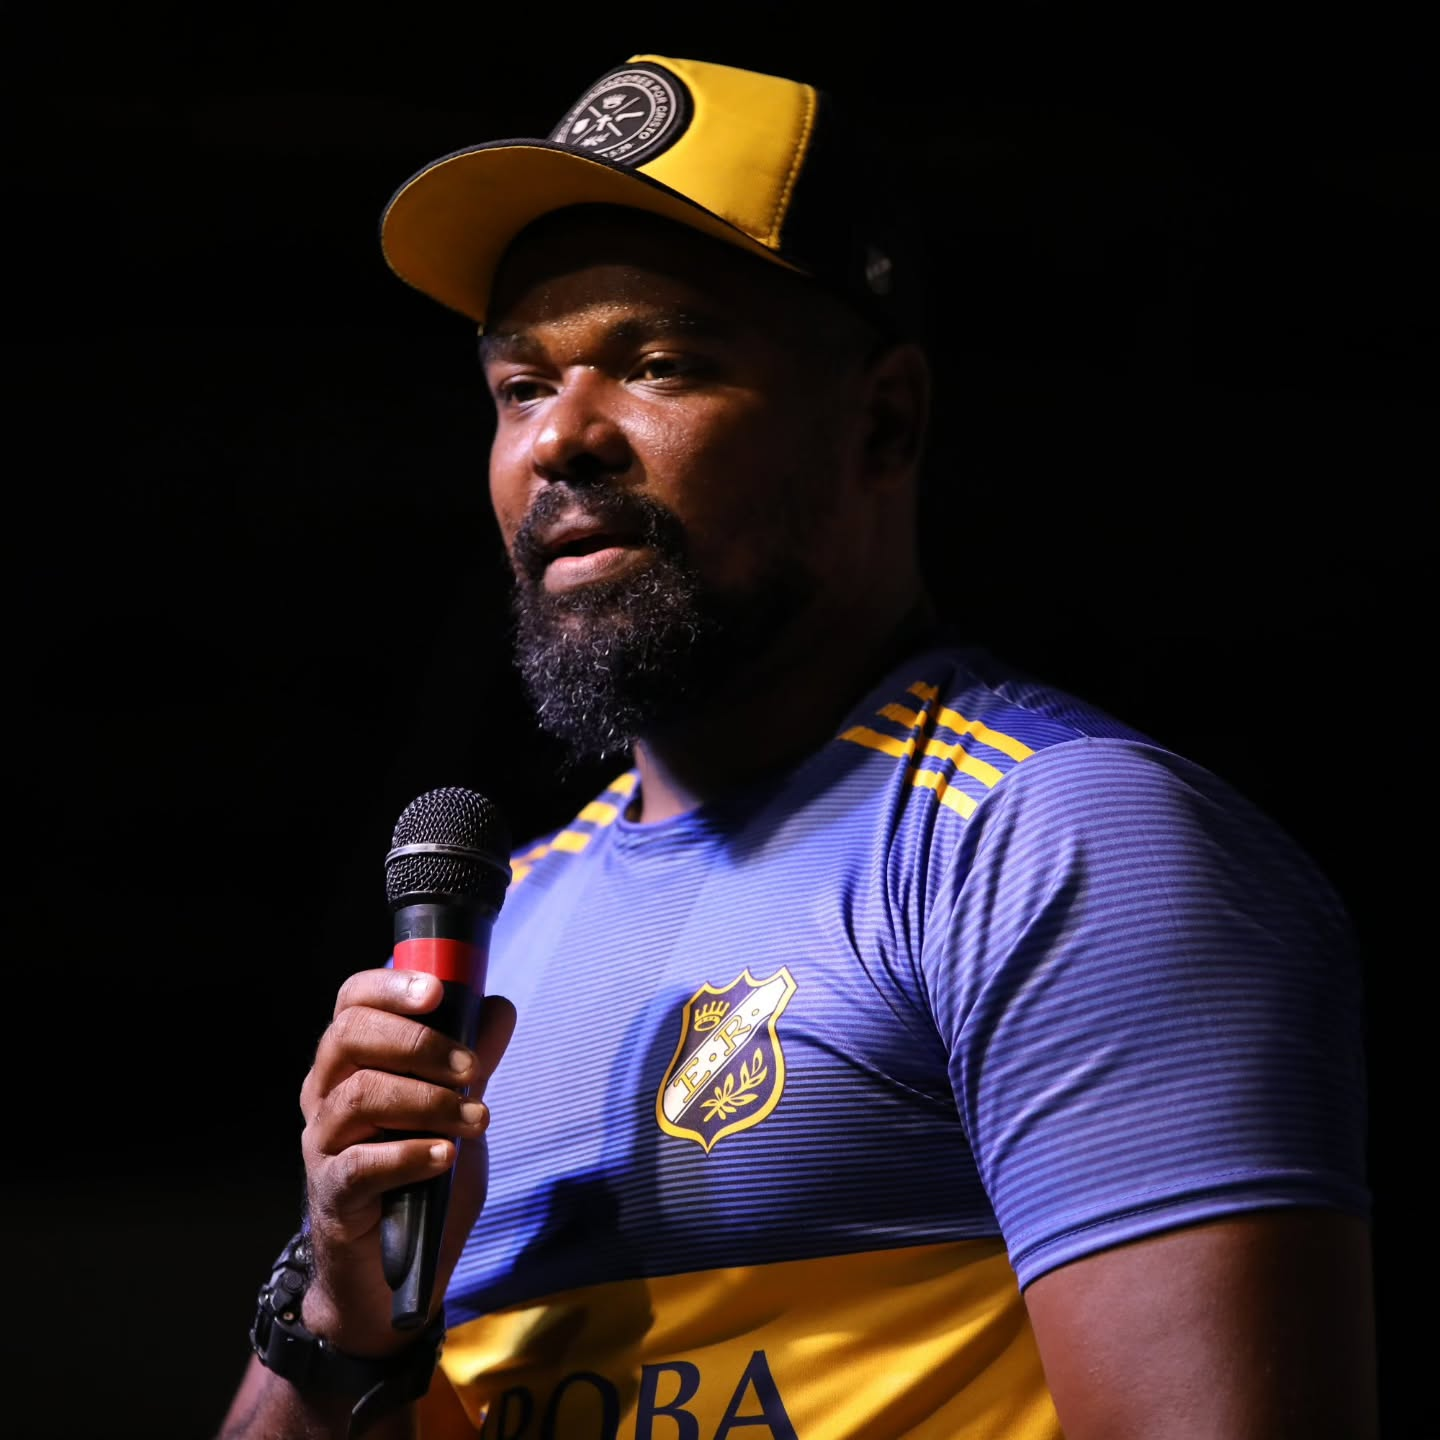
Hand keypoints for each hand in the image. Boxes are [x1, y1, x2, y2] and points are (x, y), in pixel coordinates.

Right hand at [296, 967, 516, 1357]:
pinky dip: (409, 1154)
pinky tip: (445, 1156)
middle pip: (349, 1037)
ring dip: (427, 1100)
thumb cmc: (422, 1179)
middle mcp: (325, 1095)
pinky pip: (359, 1165)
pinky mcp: (332, 1196)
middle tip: (470, 1068)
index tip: (436, 991)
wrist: (395, 1276)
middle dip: (418, 1042)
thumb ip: (472, 1061)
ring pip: (358, 1095)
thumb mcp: (455, 1110)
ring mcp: (322, 1146)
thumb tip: (498, 1007)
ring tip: (475, 1118)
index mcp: (351, 1063)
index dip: (389, 986)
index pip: (351, 1002)